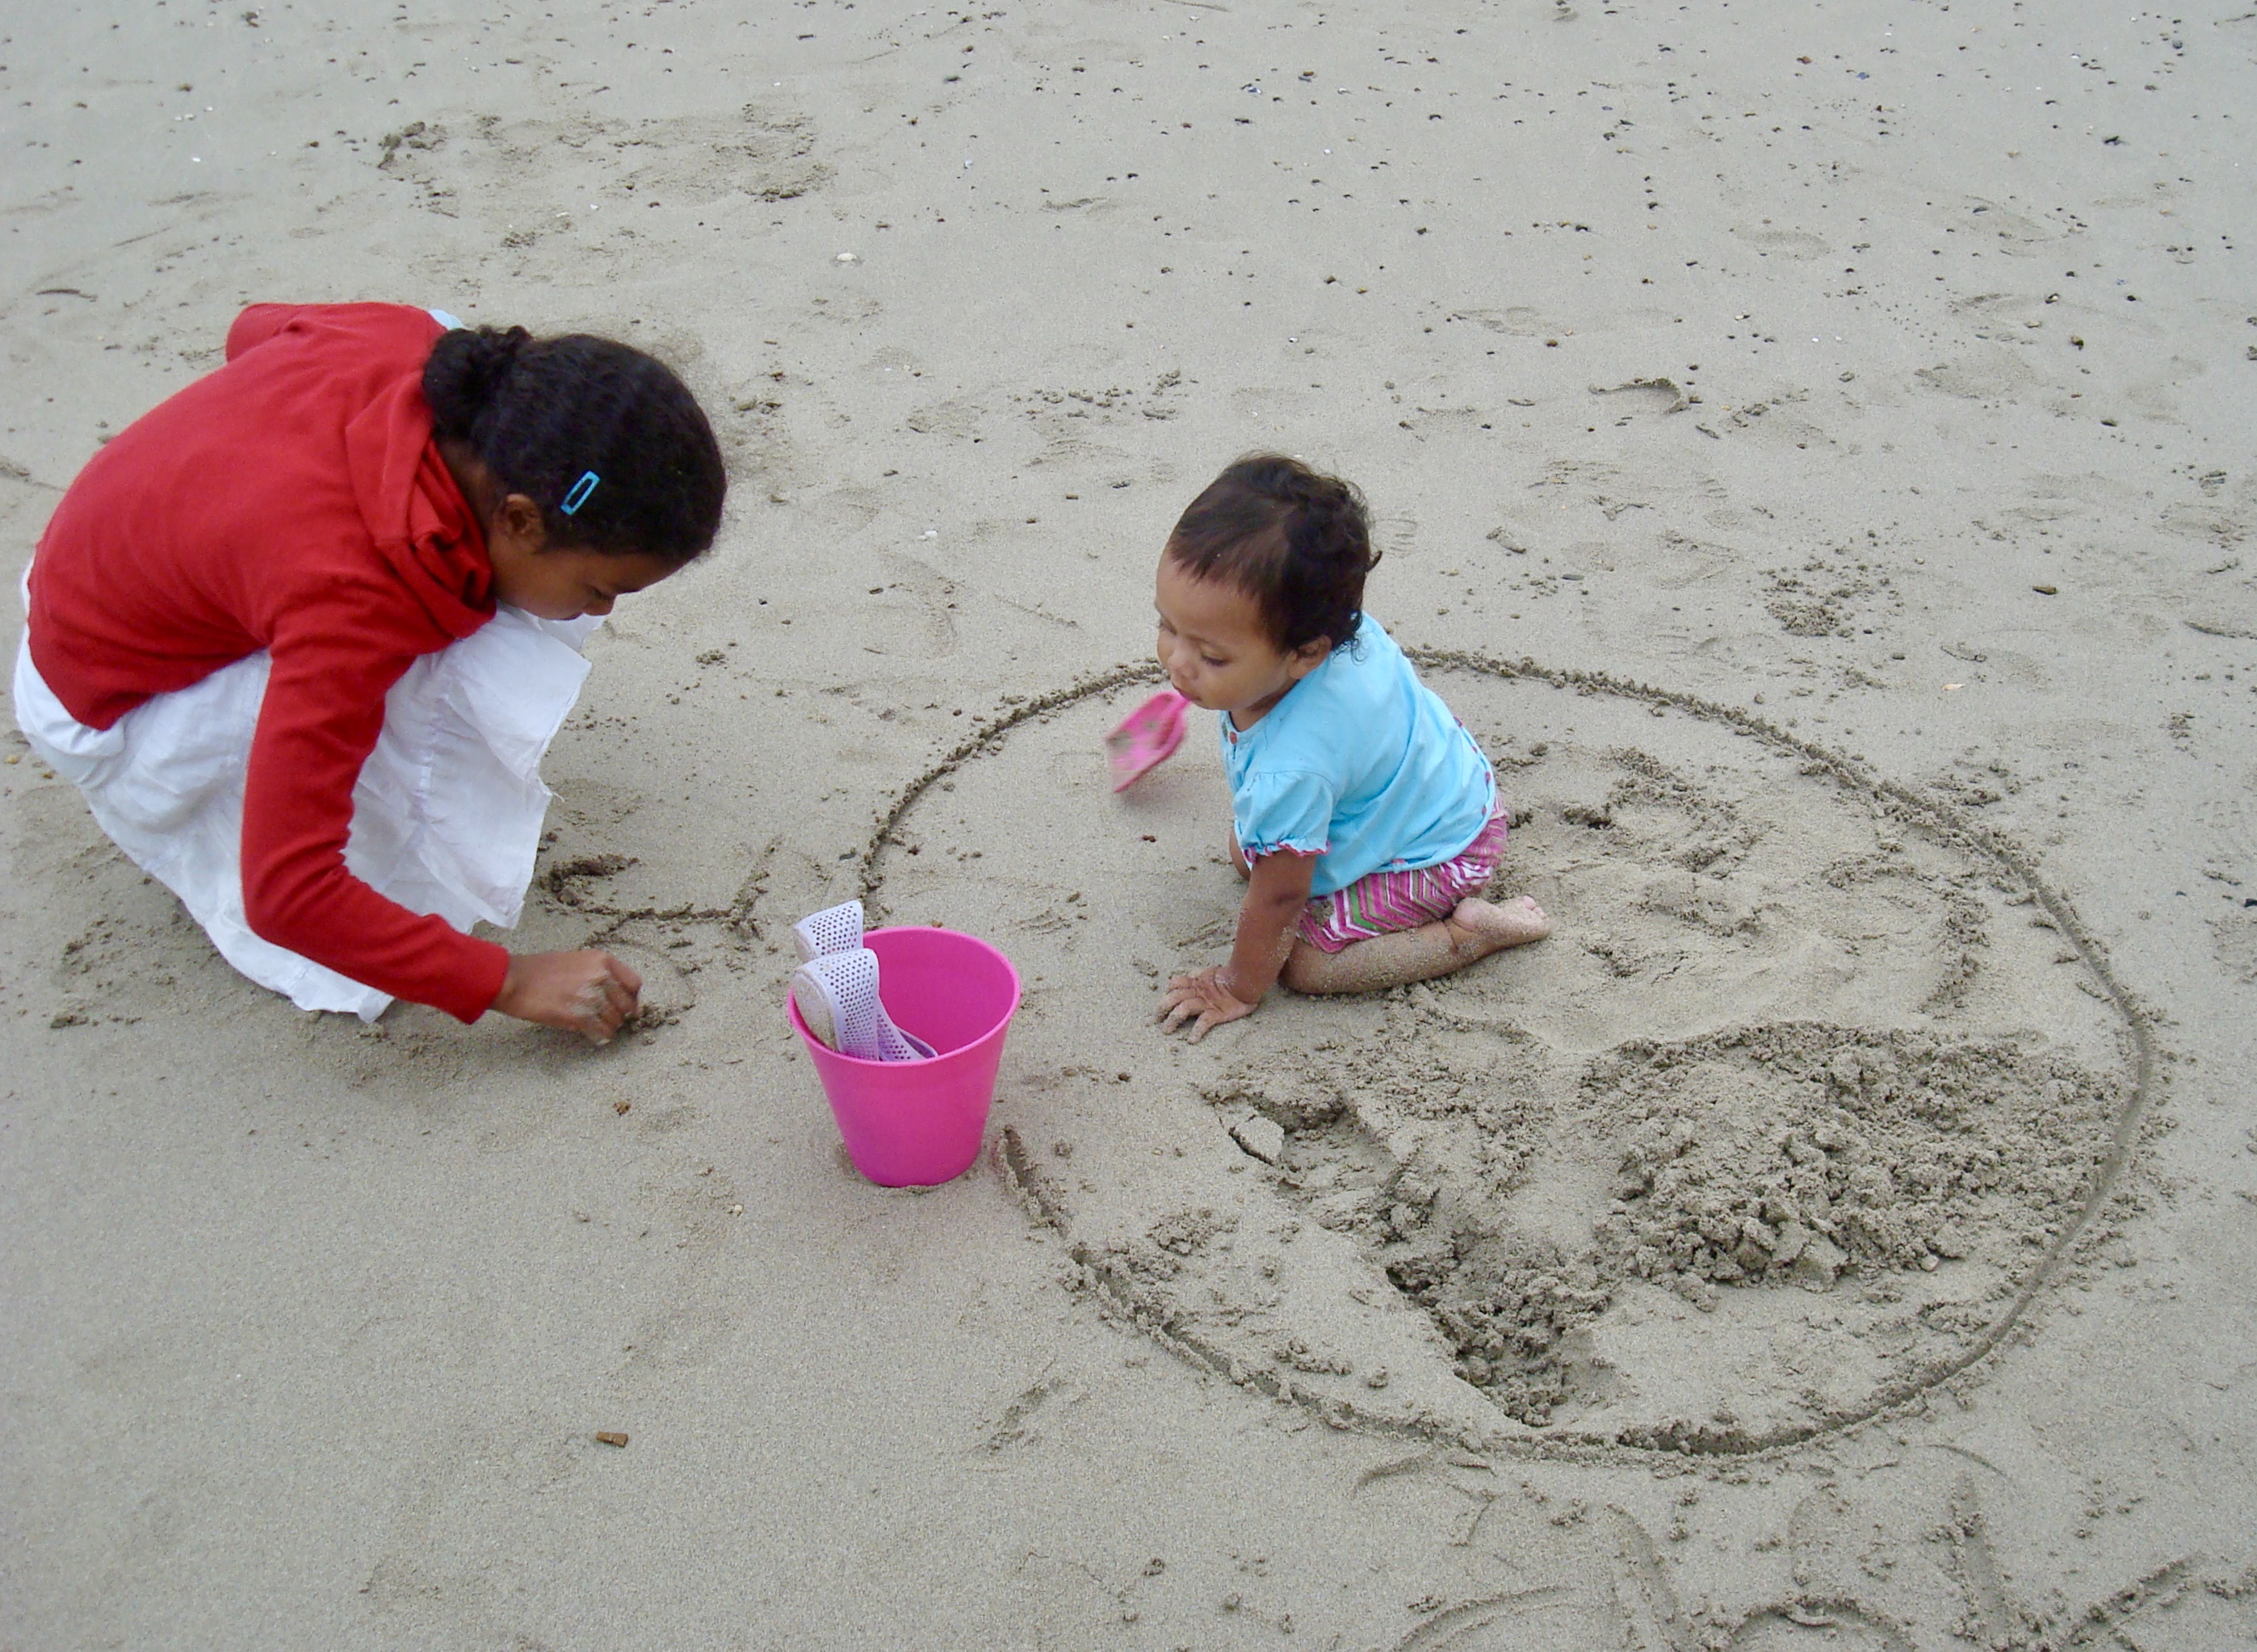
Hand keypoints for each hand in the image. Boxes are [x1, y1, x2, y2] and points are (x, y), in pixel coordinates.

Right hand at [493, 949, 643, 1042]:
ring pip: (615, 1021)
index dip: (633, 998)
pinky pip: (601, 1032)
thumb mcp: (577, 960)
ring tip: (596, 1025)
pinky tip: (593, 1034)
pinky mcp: (578, 1016)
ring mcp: (590, 997)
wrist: (513, 979)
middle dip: (620, 1015)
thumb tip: (620, 995)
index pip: (634, 983)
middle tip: (609, 1018)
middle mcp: (600, 977)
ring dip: (609, 1026)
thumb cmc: (539, 970)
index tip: (629, 1006)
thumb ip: (600, 974)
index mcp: (602, 960)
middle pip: (627, 1005)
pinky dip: (599, 1036)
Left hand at [1158, 966, 1257, 1041]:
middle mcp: (1198, 992)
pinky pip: (1204, 1022)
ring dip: (1173, 1020)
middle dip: (1161, 1008)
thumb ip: (1200, 974)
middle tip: (1152, 1021)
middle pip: (1174, 997)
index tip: (1162, 1003)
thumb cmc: (1231, 978)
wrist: (1248, 981)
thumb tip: (1191, 975)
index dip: (1167, 991)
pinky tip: (1192, 1040)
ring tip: (1166, 1031)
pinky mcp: (1218, 1013)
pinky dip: (1197, 1031)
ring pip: (1184, 1009)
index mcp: (1196, 982)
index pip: (1175, 984)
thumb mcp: (1213, 972)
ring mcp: (1207, 1002)